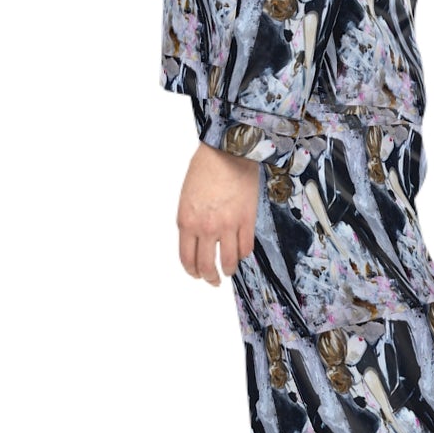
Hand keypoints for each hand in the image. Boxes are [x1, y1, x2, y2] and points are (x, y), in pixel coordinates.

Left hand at [177, 142, 259, 284]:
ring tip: (229, 270)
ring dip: (228, 270)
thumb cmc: (205, 168)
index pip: (187, 258)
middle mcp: (206, 228)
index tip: (197, 274)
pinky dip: (243, 254)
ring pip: (228, 261)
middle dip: (209, 278)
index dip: (192, 271)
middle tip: (213, 281)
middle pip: (206, 266)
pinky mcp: (247, 220)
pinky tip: (241, 252)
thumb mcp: (186, 198)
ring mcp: (228, 225)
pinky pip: (246, 247)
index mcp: (186, 221)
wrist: (228, 152)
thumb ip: (190, 222)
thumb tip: (197, 240)